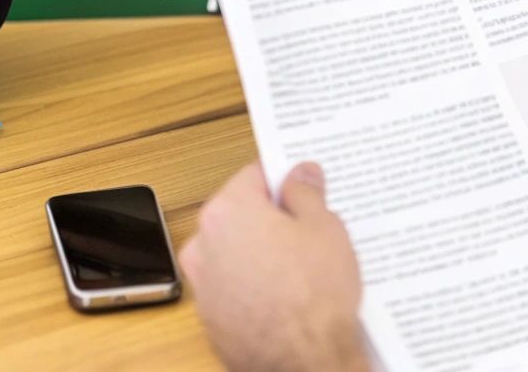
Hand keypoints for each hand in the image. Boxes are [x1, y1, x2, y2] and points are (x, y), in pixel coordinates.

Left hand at [180, 162, 366, 371]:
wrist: (304, 362)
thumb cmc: (314, 295)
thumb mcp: (324, 228)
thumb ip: (306, 194)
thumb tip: (301, 174)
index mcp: (228, 211)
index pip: (254, 176)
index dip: (283, 178)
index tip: (302, 185)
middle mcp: (204, 244)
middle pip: (240, 214)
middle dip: (271, 217)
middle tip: (309, 228)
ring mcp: (203, 285)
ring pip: (234, 252)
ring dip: (260, 252)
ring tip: (302, 266)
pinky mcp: (211, 318)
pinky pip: (233, 287)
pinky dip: (253, 285)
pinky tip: (286, 295)